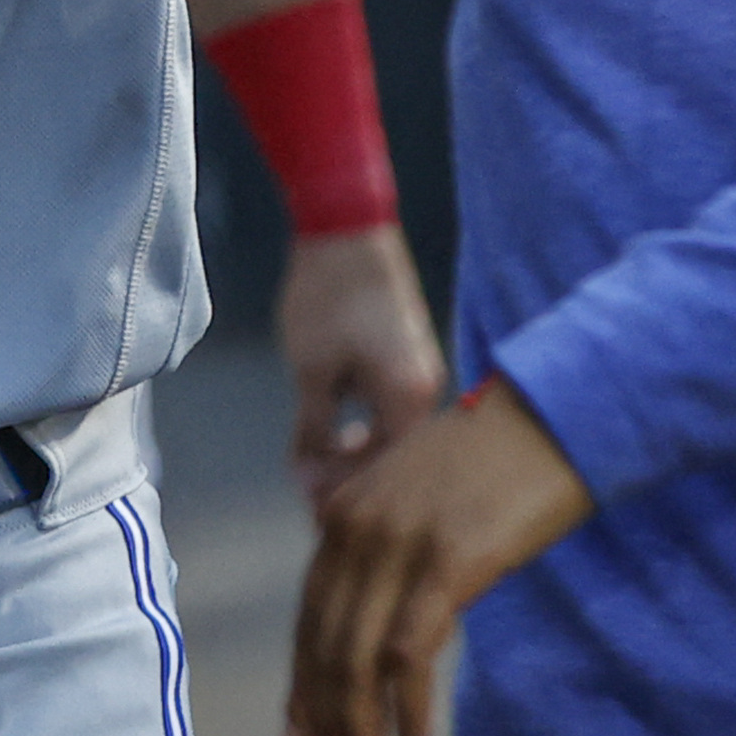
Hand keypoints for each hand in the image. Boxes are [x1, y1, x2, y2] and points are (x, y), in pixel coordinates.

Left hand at [282, 228, 450, 506]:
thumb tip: (312, 484)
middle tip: (306, 487)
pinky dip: (366, 426)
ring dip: (355, 453)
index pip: (384, 478)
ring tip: (314, 460)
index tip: (309, 508)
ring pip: (392, 435)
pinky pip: (394, 410)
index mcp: (409, 400)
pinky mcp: (412, 359)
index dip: (345, 497)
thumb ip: (315, 433)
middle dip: (350, 479)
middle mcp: (429, 392)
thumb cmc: (327, 297)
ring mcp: (424, 374)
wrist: (347, 228)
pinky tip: (338, 427)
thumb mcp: (312, 373)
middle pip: (393, 462)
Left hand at [285, 378, 589, 735]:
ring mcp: (399, 543)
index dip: (301, 688)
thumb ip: (388, 556)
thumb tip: (380, 631)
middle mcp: (357, 528)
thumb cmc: (494, 466)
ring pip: (357, 660)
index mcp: (345, 516)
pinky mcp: (448, 559)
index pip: (308, 618)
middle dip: (328, 729)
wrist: (550, 416)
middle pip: (324, 648)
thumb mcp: (418, 504)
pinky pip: (408, 652)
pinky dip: (405, 709)